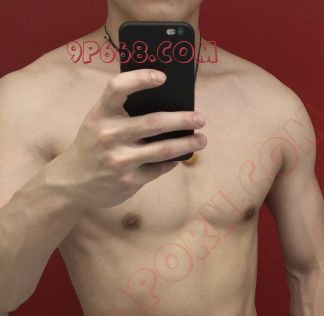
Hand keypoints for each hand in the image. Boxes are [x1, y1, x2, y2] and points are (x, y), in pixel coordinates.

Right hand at [51, 70, 206, 208]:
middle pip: (154, 122)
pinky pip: (159, 168)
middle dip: (183, 120)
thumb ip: (122, 113)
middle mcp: (109, 134)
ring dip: (187, 144)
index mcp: (101, 113)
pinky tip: (181, 157)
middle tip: (200, 118)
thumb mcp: (98, 122)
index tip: (162, 77)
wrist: (72, 182)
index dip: (141, 78)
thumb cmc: (93, 145)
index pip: (119, 88)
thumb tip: (166, 107)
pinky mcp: (129, 181)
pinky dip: (173, 162)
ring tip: (202, 140)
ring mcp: (120, 160)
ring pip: (163, 150)